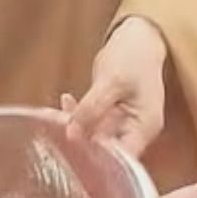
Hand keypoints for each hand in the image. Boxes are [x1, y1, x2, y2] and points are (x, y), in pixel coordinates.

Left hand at [65, 15, 167, 156]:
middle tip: (53, 133)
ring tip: (52, 116)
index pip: (122, 160)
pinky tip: (64, 103)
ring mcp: (122, 123)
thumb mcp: (112, 81)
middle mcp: (134, 131)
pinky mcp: (110, 114)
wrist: (139, 35)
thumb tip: (71, 134)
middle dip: (79, 144)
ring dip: (73, 128)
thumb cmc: (135, 55)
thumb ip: (92, 108)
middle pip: (106, 152)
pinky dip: (76, 116)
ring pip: (94, 137)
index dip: (98, 162)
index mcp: (144, 127)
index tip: (71, 154)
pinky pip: (90, 122)